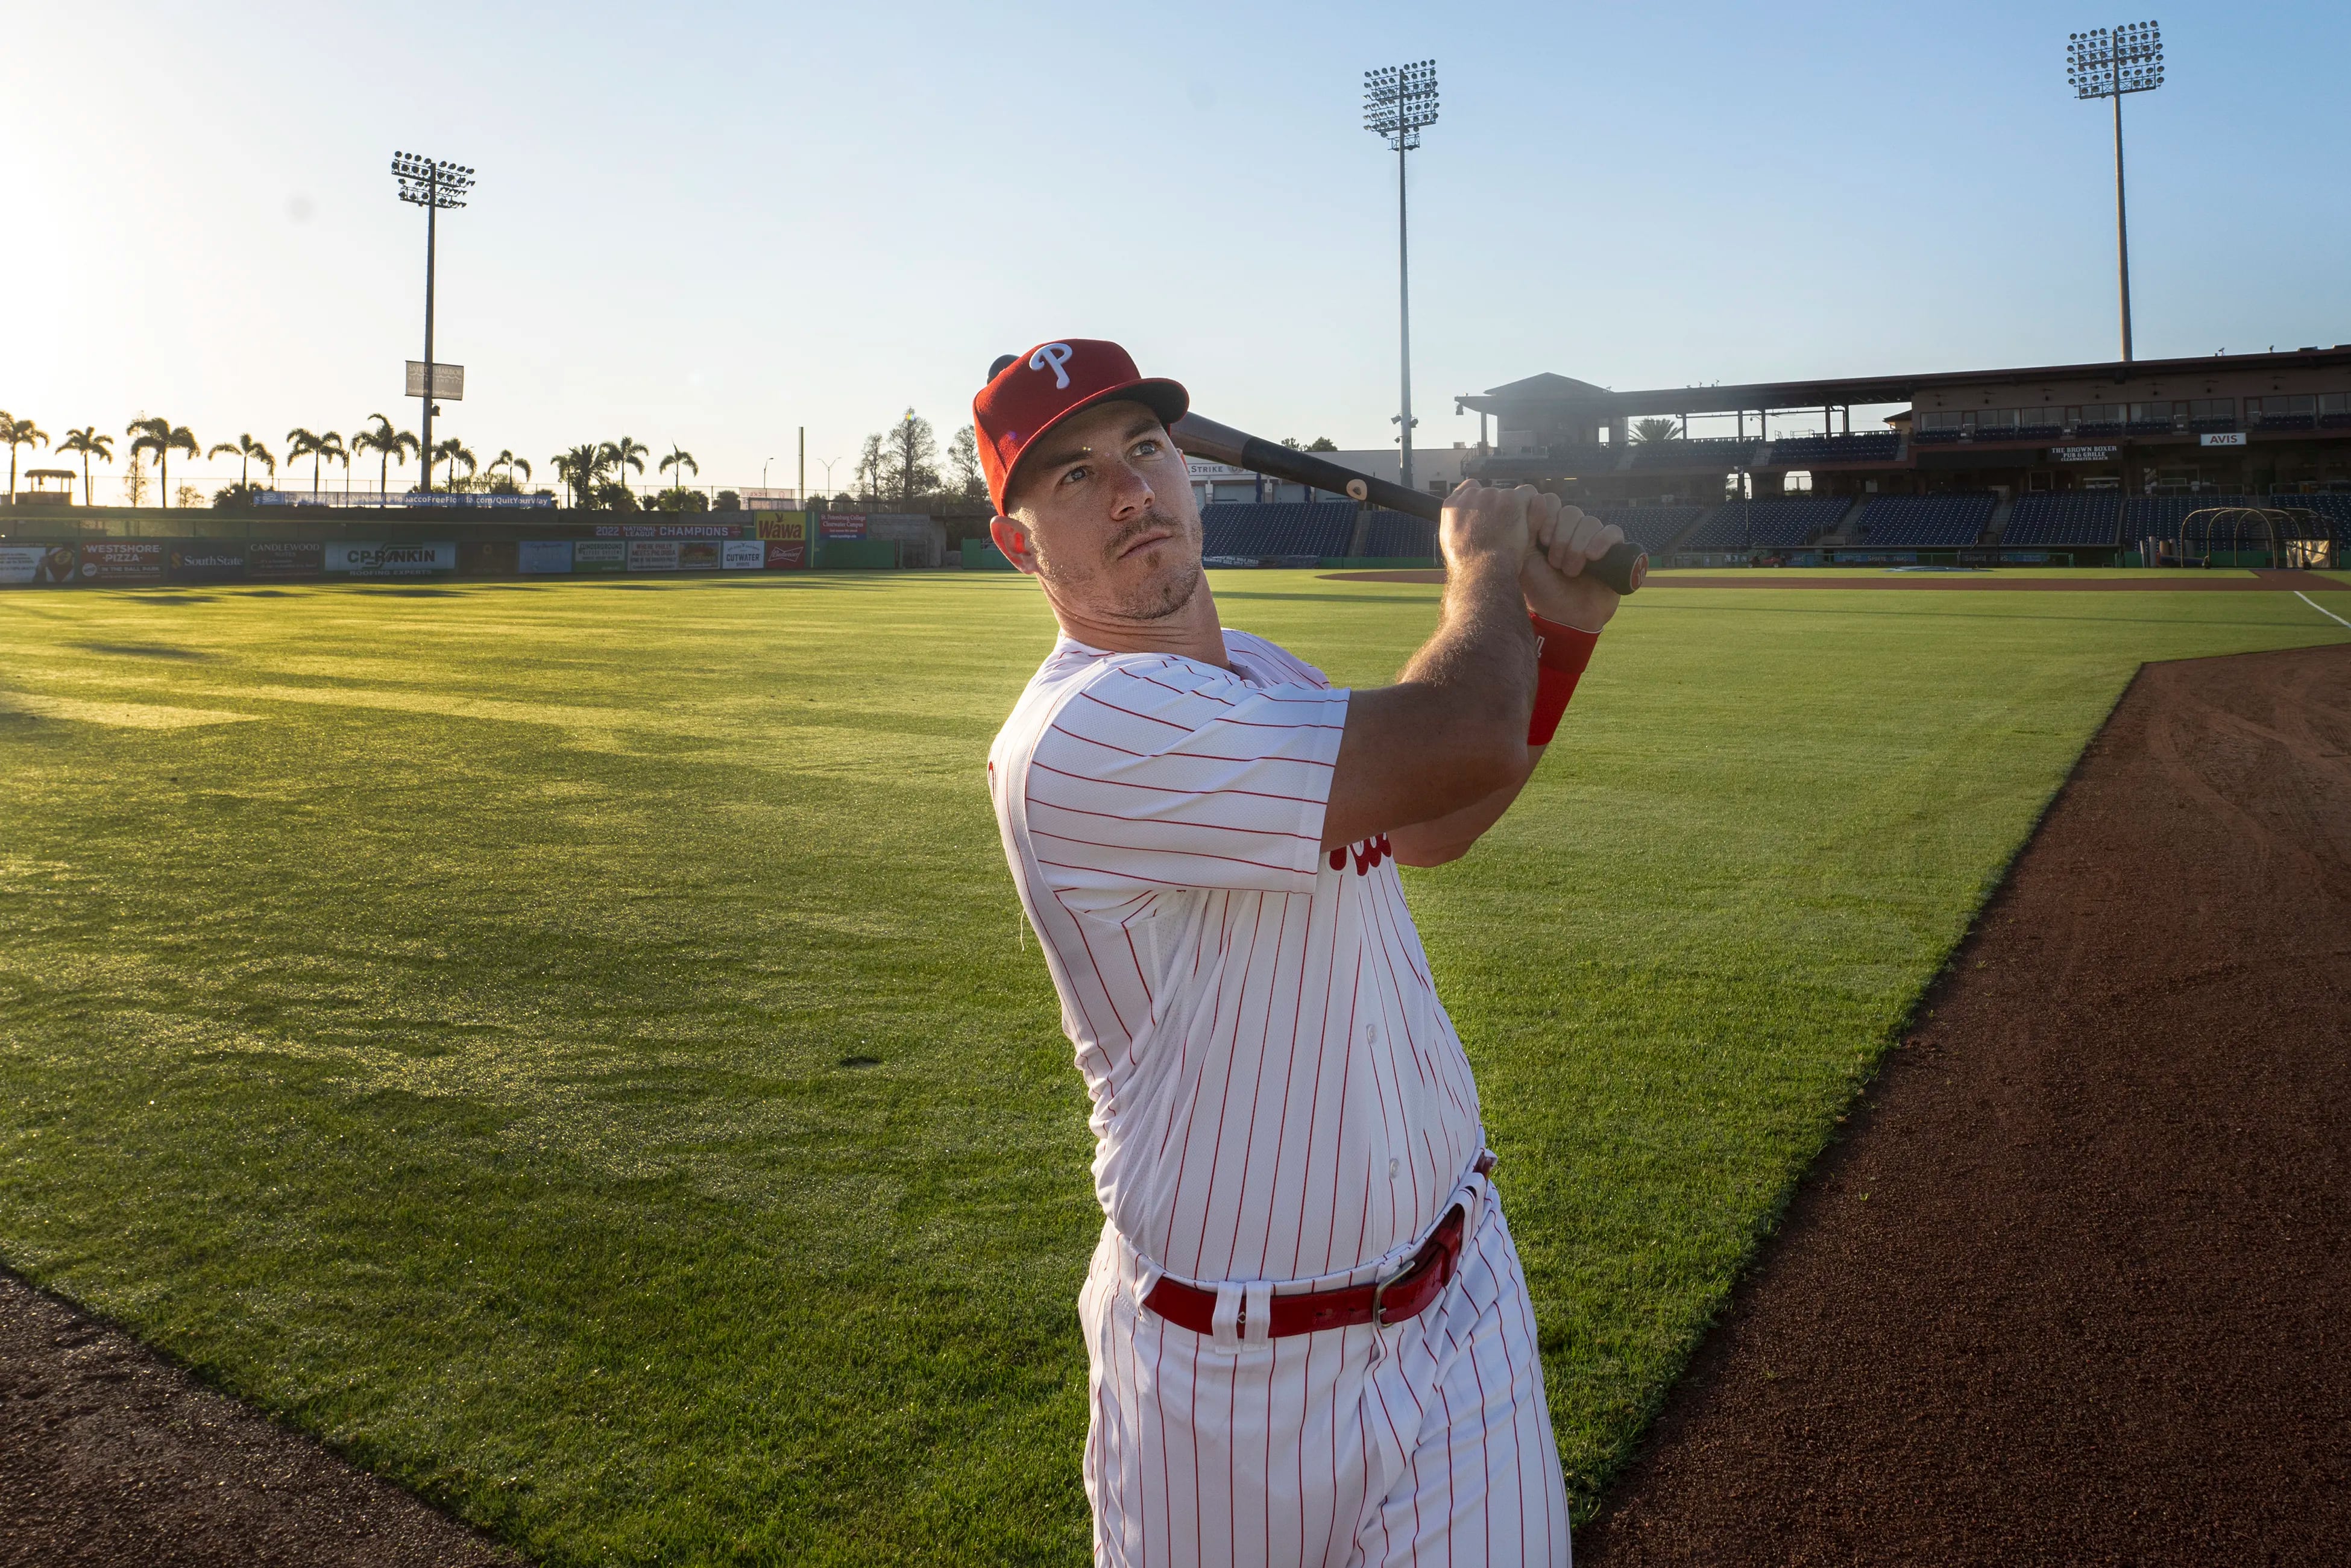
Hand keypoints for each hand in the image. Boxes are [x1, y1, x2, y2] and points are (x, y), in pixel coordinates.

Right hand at [1438, 480, 1530, 577]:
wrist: (1482, 570)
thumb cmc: (1468, 563)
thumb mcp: (1449, 540)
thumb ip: (1455, 521)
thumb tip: (1462, 513)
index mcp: (1453, 504)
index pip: (1471, 488)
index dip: (1483, 501)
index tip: (1490, 514)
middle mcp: (1471, 496)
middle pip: (1492, 493)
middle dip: (1500, 507)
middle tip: (1505, 528)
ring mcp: (1491, 496)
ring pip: (1510, 494)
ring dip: (1515, 508)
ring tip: (1516, 531)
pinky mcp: (1511, 499)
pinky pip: (1528, 494)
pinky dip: (1533, 507)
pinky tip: (1530, 523)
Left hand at [1518, 495, 1624, 631]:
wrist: (1564, 618)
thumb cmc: (1541, 590)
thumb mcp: (1524, 558)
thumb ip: (1526, 527)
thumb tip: (1538, 497)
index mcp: (1549, 529)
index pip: (1552, 502)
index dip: (1548, 518)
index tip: (1542, 541)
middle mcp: (1571, 531)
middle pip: (1571, 512)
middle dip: (1562, 539)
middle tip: (1555, 564)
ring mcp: (1592, 539)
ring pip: (1590, 522)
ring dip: (1577, 546)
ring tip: (1570, 571)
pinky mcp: (1613, 550)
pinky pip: (1613, 532)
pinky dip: (1602, 541)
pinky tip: (1593, 557)